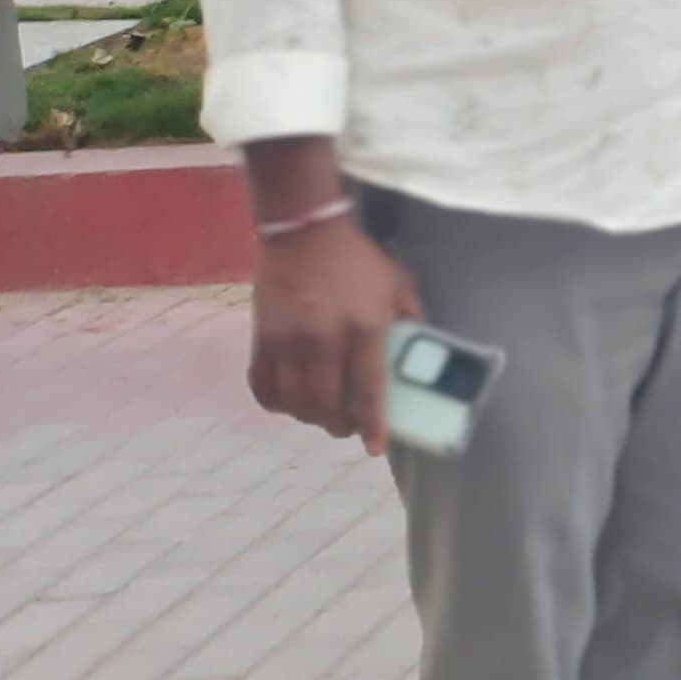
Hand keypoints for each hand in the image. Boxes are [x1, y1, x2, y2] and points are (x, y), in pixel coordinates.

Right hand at [250, 213, 421, 450]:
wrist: (303, 233)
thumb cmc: (356, 259)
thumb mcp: (397, 283)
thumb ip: (409, 317)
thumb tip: (418, 350)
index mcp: (364, 329)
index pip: (369, 389)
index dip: (373, 423)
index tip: (376, 446)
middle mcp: (324, 342)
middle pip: (327, 405)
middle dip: (340, 425)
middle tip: (347, 427)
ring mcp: (288, 342)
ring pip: (294, 403)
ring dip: (309, 418)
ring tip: (321, 415)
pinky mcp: (261, 339)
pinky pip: (263, 387)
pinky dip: (276, 403)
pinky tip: (289, 402)